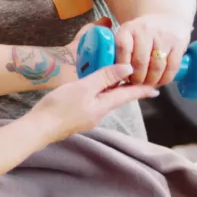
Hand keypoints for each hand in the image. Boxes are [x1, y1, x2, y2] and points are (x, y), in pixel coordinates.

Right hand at [31, 63, 158, 142]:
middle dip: (128, 89)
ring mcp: (87, 117)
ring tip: (116, 81)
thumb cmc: (60, 106)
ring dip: (113, 91)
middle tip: (138, 81)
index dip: (141, 90)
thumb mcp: (83, 88)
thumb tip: (128, 68)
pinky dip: (99, 94)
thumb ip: (104, 77)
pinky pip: (93, 103)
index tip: (156, 88)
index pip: (127, 95)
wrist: (39, 128)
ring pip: (105, 101)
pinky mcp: (76, 117)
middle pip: (117, 98)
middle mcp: (98, 113)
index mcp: (103, 105)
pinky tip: (92, 90)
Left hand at [114, 14, 191, 86]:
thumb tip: (115, 73)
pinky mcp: (178, 44)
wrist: (165, 17)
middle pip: (140, 61)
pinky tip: (160, 81)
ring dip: (151, 80)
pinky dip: (165, 79)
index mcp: (128, 28)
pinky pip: (172, 67)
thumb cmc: (141, 32)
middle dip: (137, 78)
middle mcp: (145, 30)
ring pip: (157, 67)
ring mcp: (163, 36)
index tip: (122, 75)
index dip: (122, 66)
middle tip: (135, 83)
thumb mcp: (126, 34)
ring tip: (146, 84)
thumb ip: (119, 50)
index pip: (123, 48)